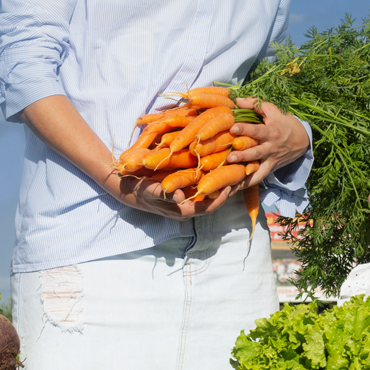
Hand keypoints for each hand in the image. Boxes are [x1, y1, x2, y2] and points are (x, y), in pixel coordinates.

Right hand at [107, 171, 239, 219]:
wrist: (126, 187)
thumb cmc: (138, 191)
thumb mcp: (149, 192)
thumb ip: (164, 194)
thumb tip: (178, 196)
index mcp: (183, 211)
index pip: (209, 207)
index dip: (222, 196)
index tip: (233, 184)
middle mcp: (189, 205)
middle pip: (214, 197)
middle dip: (228, 185)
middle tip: (243, 172)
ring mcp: (187, 195)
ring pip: (210, 188)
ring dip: (223, 177)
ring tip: (238, 164)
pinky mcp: (185, 186)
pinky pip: (203, 181)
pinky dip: (212, 171)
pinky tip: (221, 159)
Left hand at [224, 98, 308, 190]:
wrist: (303, 141)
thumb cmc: (285, 123)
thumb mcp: (274, 110)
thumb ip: (255, 104)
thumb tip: (237, 100)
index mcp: (272, 132)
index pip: (257, 131)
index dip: (245, 129)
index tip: (232, 127)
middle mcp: (271, 148)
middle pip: (256, 153)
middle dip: (243, 156)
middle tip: (230, 157)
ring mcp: (271, 161)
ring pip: (257, 170)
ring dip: (244, 175)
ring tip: (229, 178)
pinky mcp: (270, 169)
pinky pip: (258, 178)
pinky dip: (246, 184)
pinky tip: (232, 189)